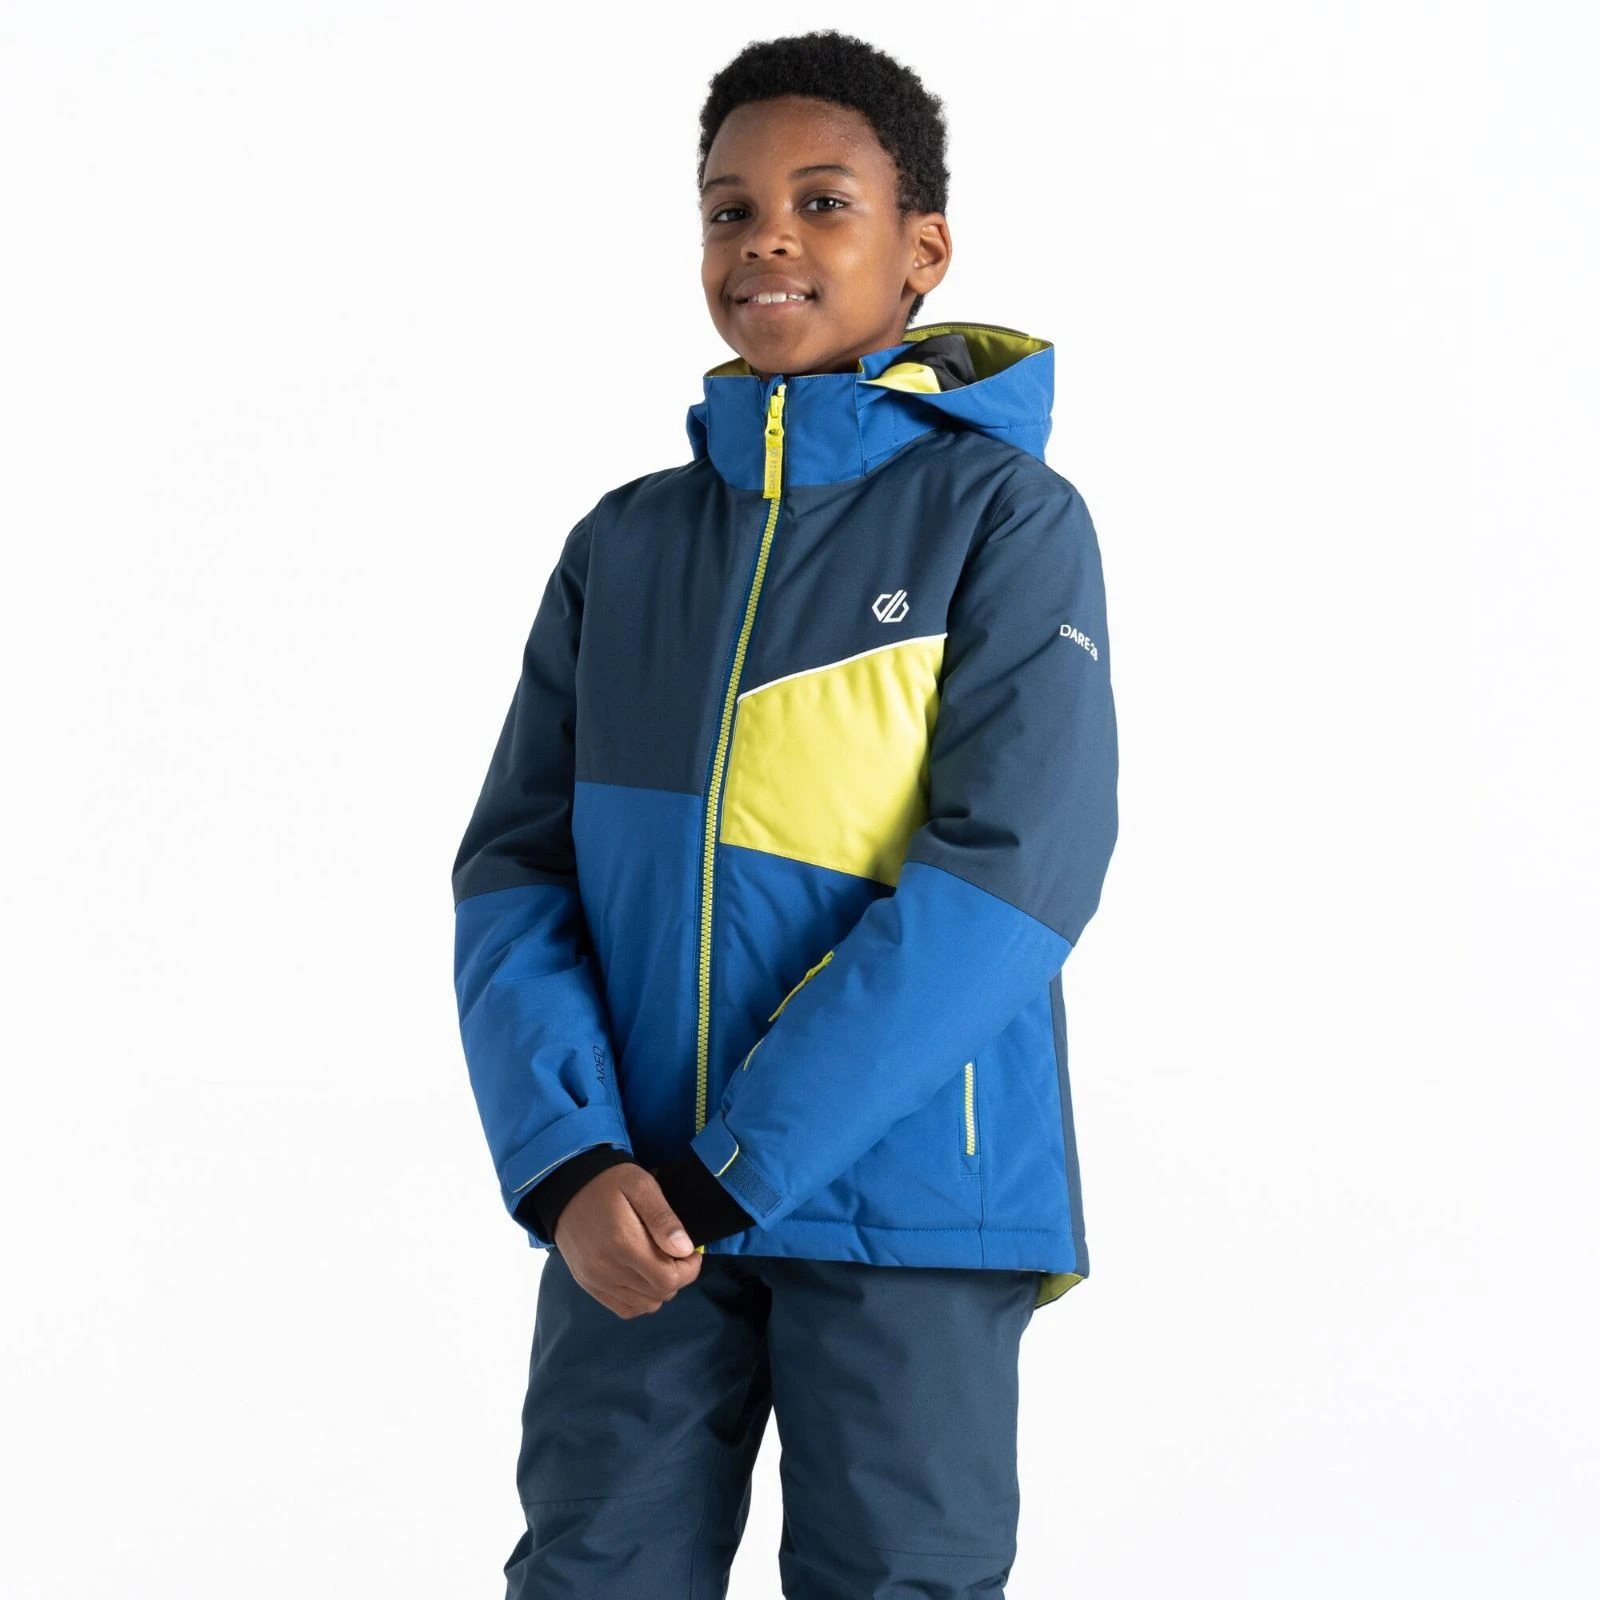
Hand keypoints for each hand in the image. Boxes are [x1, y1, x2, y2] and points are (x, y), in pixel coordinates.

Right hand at [553, 1162, 701, 1316]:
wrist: (566, 1187)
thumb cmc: (608, 1182)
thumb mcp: (641, 1186)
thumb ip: (663, 1219)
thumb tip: (685, 1249)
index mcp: (624, 1244)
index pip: (669, 1280)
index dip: (689, 1269)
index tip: (691, 1252)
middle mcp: (607, 1269)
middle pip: (659, 1294)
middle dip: (677, 1277)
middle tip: (676, 1254)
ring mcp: (596, 1280)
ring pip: (645, 1305)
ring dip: (659, 1289)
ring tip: (658, 1262)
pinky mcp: (588, 1284)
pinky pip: (624, 1309)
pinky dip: (640, 1298)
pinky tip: (641, 1276)